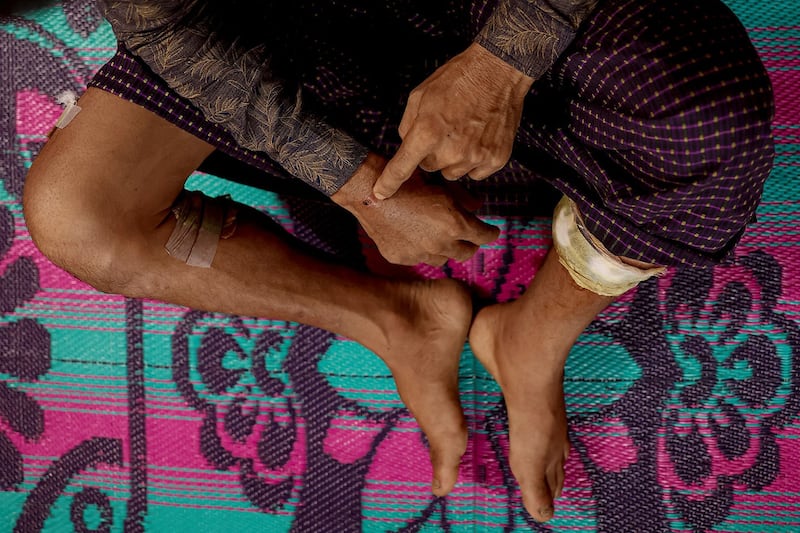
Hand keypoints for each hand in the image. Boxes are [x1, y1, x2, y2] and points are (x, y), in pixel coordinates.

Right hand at [332, 153, 498, 265]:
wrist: (369, 192)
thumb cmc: (407, 181)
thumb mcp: (441, 186)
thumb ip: (464, 199)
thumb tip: (478, 206)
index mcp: (455, 224)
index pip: (484, 236)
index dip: (490, 233)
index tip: (491, 231)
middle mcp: (440, 244)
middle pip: (466, 253)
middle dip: (471, 245)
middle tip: (470, 238)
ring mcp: (419, 254)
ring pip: (442, 259)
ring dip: (445, 250)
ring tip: (441, 238)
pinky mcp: (401, 258)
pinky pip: (418, 259)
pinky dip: (421, 251)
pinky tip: (415, 237)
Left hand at [372, 43, 532, 199]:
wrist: (498, 71)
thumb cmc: (457, 79)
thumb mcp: (420, 96)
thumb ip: (407, 125)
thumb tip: (405, 146)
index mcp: (427, 132)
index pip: (401, 168)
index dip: (388, 183)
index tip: (380, 194)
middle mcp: (451, 150)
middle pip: (429, 168)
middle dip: (431, 153)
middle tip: (444, 130)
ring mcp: (475, 157)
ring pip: (452, 173)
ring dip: (453, 158)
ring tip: (463, 132)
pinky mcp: (495, 160)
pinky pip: (475, 173)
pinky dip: (474, 161)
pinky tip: (478, 139)